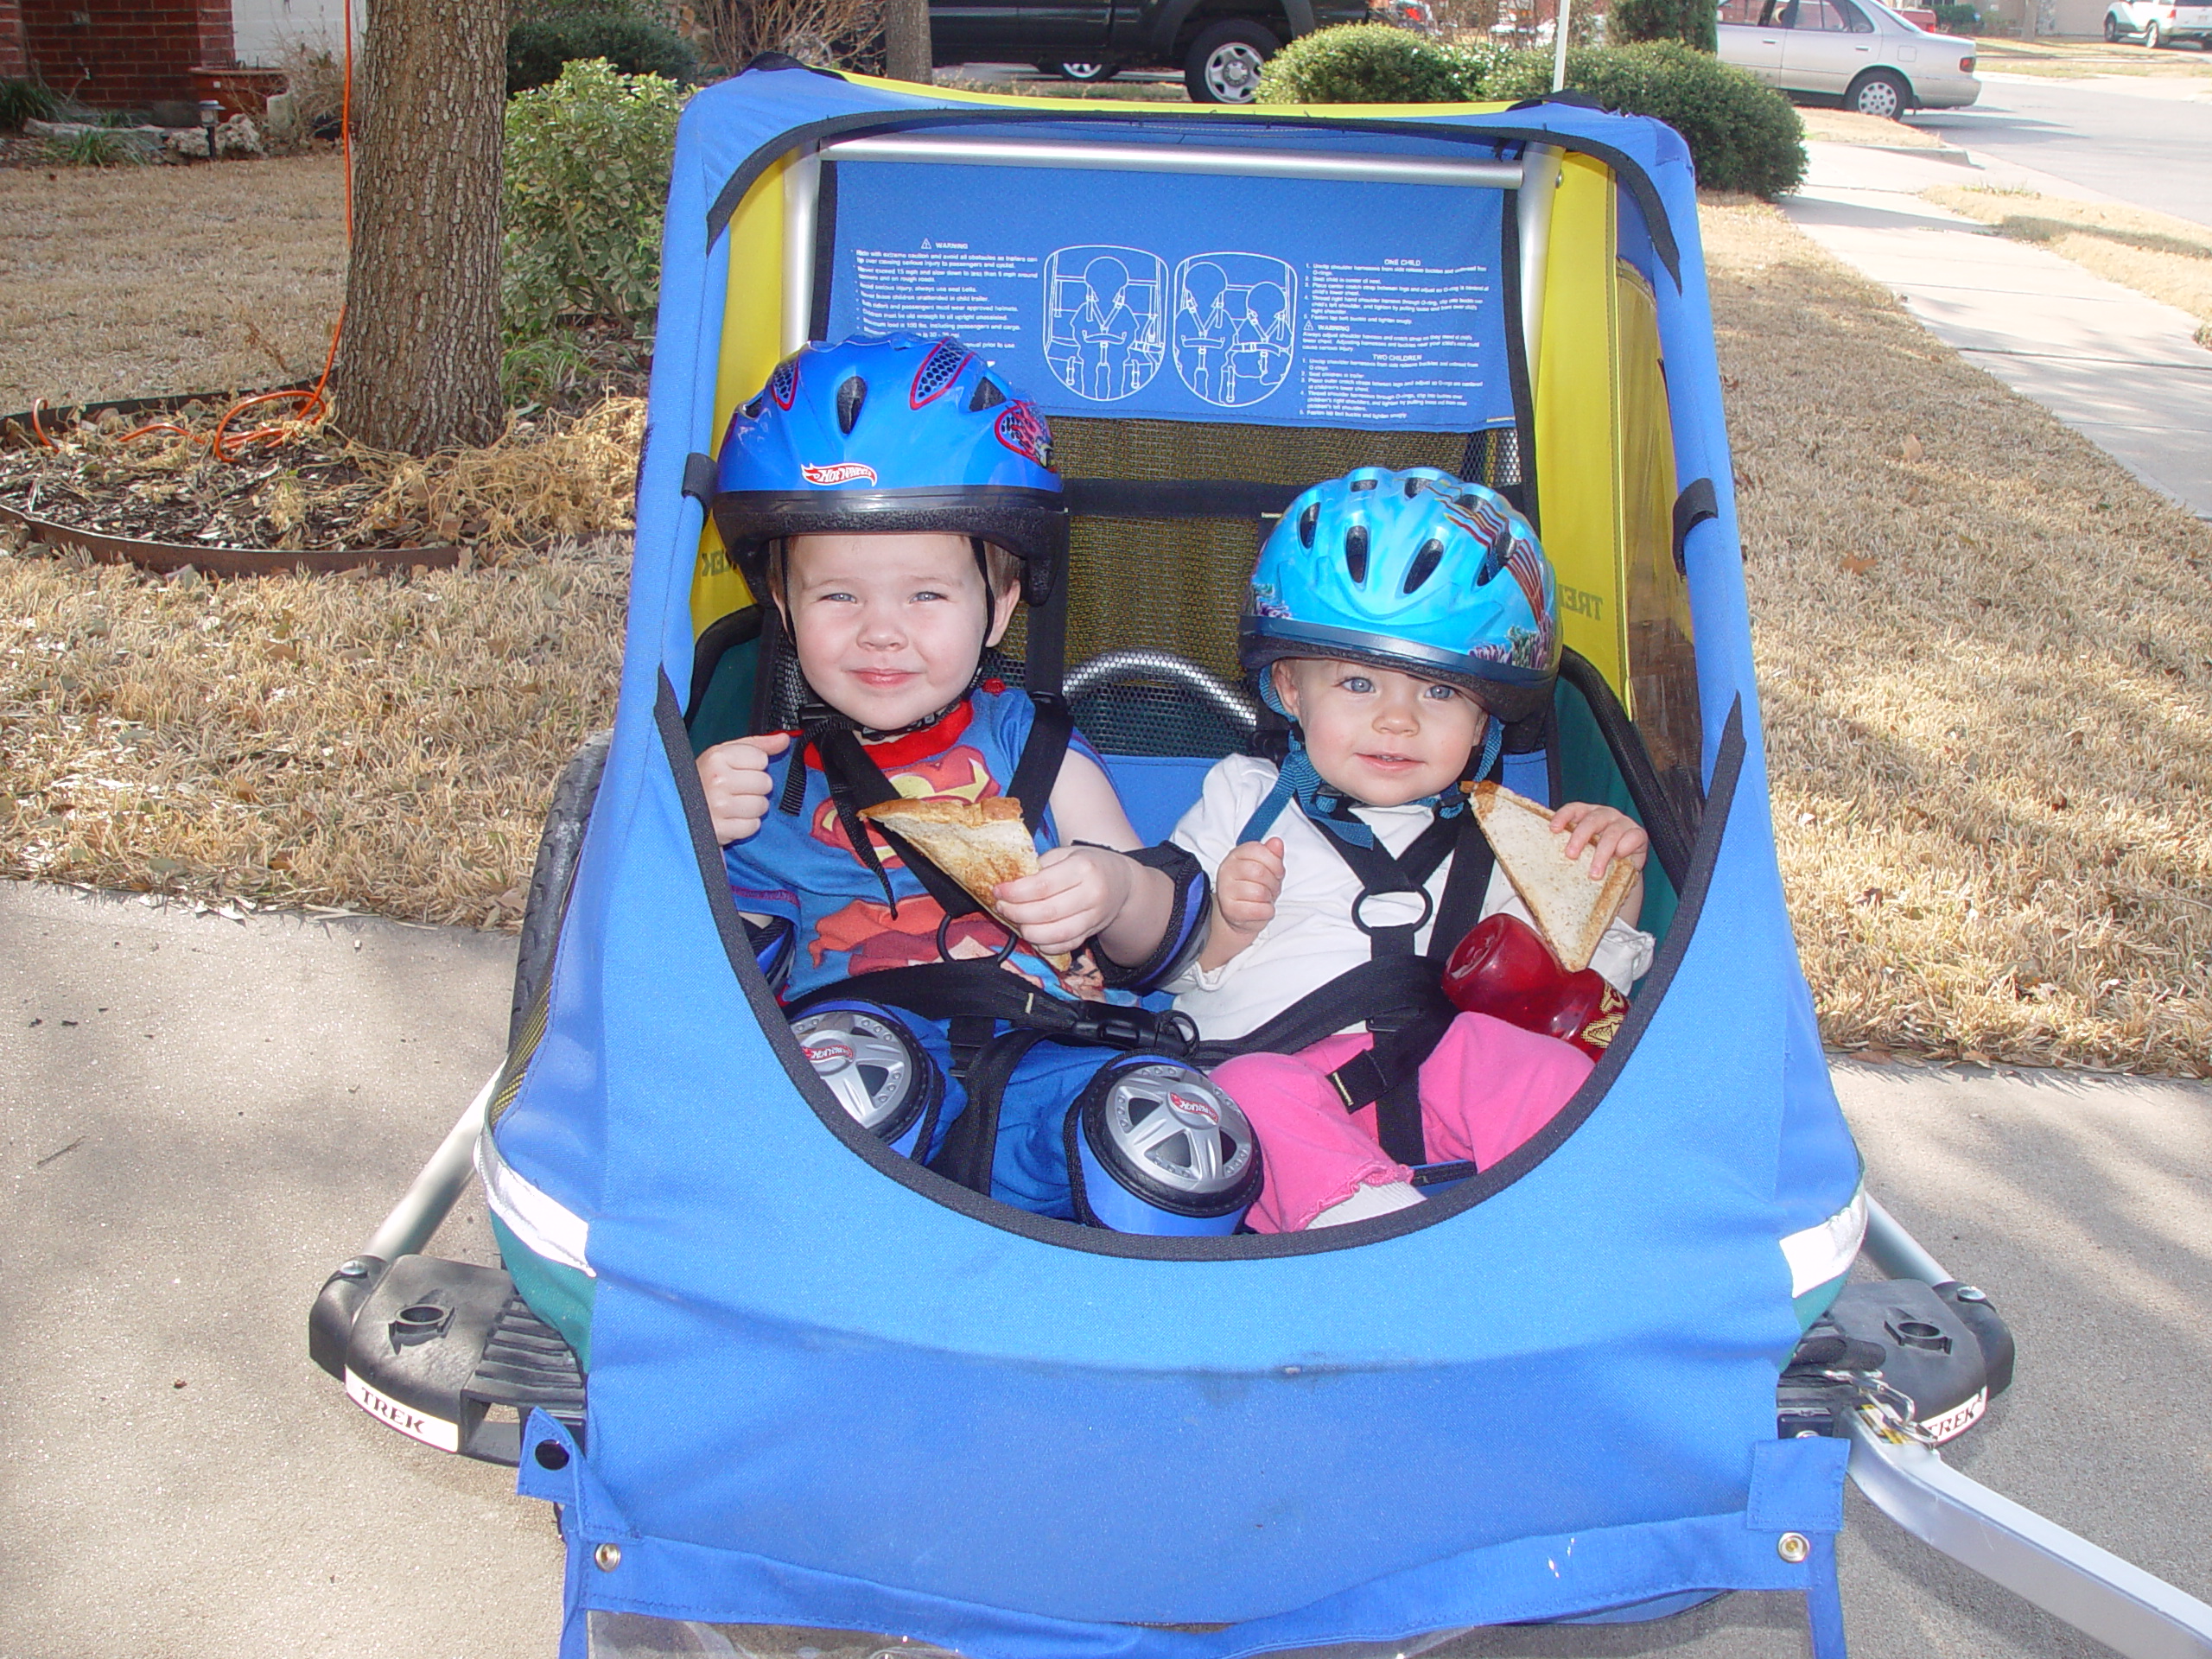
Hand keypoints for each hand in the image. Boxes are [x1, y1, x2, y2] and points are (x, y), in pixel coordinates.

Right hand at [696, 732, 791, 844]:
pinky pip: (752, 826)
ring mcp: (718, 806)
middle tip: (736, 790)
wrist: (677, 807)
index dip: (754, 766)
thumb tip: (784, 739)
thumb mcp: (725, 754)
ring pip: (761, 805)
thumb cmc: (704, 779)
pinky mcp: (721, 829)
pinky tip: (731, 818)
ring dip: (752, 808)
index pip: (761, 758)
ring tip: (733, 805)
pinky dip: (745, 825)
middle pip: (765, 782)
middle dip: (755, 787)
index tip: (738, 771)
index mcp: (717, 757)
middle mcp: (717, 780)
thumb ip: (757, 745)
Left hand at [992, 845, 1132, 958]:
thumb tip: (1009, 883)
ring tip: (1014, 920)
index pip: (1042, 886)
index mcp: (1083, 868)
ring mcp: (1094, 917)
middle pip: (1045, 912)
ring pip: (1055, 933)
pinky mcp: (1091, 933)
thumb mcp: (1066, 854)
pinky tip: (1031, 933)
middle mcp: (1092, 894)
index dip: (1015, 892)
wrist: (1121, 883)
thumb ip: (1040, 866)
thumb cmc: (1087, 864)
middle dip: (1016, 912)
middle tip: (1001, 906)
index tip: (998, 891)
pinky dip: (1043, 944)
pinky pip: (1064, 945)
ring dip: (1027, 931)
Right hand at [1214, 838, 1284, 939]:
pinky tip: (1260, 909)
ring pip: (1259, 892)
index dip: (1274, 862)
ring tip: (1264, 898)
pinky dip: (1266, 911)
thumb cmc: (1254, 887)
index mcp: (1235, 855)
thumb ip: (1272, 854)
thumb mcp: (1266, 867)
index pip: (1258, 850)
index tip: (1276, 871)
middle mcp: (1226, 870)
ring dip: (1269, 898)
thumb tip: (1276, 843)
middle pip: (1259, 872)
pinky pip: (1259, 910)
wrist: (1240, 913)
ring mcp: (1225, 891)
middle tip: (1270, 888)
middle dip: (1272, 882)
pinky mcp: (1230, 910)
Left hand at [1550, 802, 1648, 881]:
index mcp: (1586, 815)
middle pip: (1591, 820)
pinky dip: (1625, 847)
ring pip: (1611, 833)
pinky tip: (1619, 858)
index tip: (1553, 830)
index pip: (1574, 809)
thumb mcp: (1580, 853)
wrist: (1622, 872)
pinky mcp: (1638, 834)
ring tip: (1594, 873)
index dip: (1563, 816)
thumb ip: (1567, 851)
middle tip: (1571, 855)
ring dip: (1601, 854)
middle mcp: (1604, 815)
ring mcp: (1622, 823)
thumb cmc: (1595, 859)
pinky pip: (1633, 837)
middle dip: (1579, 837)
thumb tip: (1539, 866)